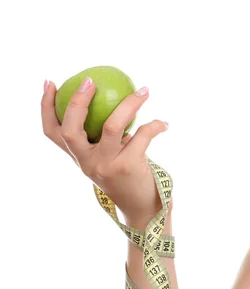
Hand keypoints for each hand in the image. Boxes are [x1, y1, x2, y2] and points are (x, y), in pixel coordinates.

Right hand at [41, 78, 168, 226]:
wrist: (142, 209)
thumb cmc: (126, 178)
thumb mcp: (106, 160)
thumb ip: (101, 140)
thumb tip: (111, 100)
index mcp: (79, 158)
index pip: (52, 132)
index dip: (46, 107)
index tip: (50, 83)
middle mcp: (87, 162)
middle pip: (71, 129)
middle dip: (77, 102)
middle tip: (91, 80)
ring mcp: (107, 165)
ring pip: (113, 126)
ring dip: (131, 104)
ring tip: (144, 90)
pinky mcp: (129, 166)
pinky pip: (143, 134)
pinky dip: (156, 126)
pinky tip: (164, 123)